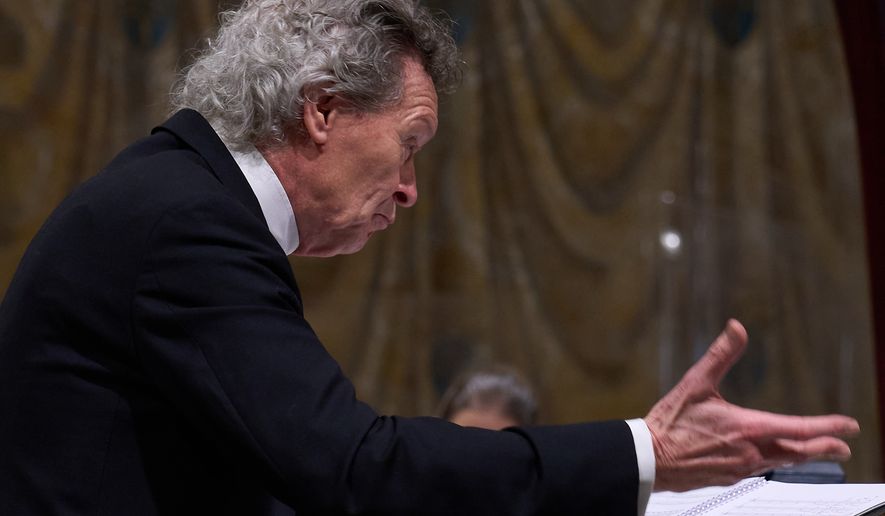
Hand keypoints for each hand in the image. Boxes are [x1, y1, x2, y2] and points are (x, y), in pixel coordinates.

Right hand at [645, 319, 859, 491]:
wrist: (649, 459)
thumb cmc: (670, 423)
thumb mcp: (695, 383)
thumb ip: (720, 355)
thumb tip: (737, 328)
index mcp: (746, 428)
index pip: (798, 428)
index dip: (828, 426)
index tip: (850, 425)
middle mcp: (749, 452)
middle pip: (798, 453)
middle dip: (823, 448)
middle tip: (843, 446)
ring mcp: (740, 468)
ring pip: (780, 463)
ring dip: (801, 456)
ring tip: (812, 451)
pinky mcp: (728, 478)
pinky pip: (759, 469)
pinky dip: (773, 461)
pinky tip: (769, 458)